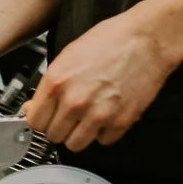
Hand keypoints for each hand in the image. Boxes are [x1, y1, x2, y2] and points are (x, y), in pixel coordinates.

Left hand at [24, 9, 179, 152]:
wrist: (148, 38)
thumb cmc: (113, 39)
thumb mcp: (70, 54)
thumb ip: (50, 84)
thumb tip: (35, 106)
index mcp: (57, 81)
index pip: (34, 121)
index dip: (42, 118)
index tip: (48, 116)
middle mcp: (75, 100)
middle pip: (53, 136)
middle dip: (60, 127)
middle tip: (70, 115)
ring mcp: (98, 114)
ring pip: (75, 145)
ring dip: (79, 134)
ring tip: (88, 117)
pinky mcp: (120, 122)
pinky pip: (103, 141)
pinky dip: (104, 132)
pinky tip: (107, 114)